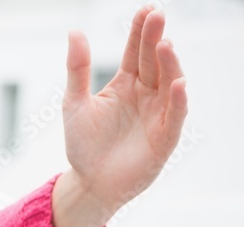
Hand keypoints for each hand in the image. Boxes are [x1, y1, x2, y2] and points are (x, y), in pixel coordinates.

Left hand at [52, 6, 187, 226]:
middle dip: (156, 39)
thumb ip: (77, 69)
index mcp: (126, 83)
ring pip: (168, 84)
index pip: (136, 52)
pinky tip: (177, 84)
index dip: (140, 32)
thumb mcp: (75, 103)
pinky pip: (175, 116)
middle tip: (157, 16)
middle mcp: (146, 94)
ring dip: (169, 65)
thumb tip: (75, 31)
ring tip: (164, 45)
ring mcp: (158, 114)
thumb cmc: (83, 144)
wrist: (89, 183)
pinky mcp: (164, 138)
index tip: (145, 10)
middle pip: (154, 62)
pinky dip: (177, 101)